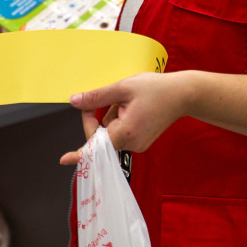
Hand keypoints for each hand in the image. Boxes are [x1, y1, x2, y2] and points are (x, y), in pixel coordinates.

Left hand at [58, 71, 191, 164]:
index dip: (78, 153)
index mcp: (126, 132)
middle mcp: (132, 143)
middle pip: (100, 136)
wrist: (183, 94)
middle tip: (109, 98)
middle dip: (99, 117)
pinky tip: (133, 107)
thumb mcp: (123, 87)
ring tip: (128, 101)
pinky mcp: (140, 141)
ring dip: (112, 116)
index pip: (96, 146)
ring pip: (110, 133)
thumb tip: (75, 101)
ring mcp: (137, 144)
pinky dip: (120, 120)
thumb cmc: (156, 89)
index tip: (64, 159)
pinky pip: (120, 133)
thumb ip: (97, 97)